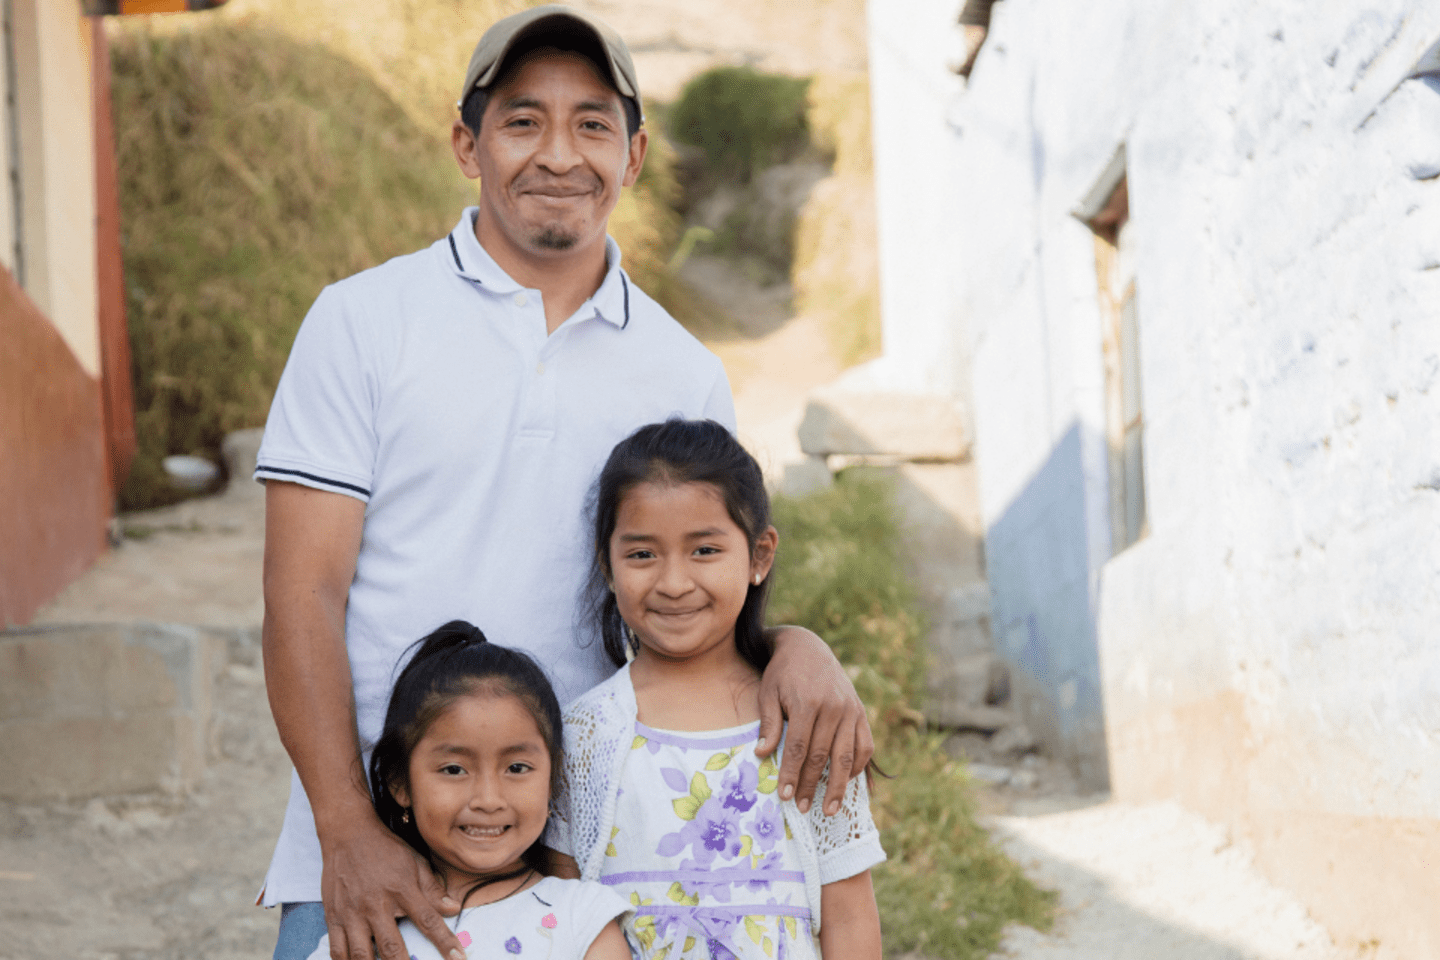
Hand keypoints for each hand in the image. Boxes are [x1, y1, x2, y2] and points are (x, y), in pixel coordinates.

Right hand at [320, 813, 462, 959]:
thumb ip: (433, 888)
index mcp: (402, 889)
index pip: (428, 921)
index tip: (459, 958)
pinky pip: (337, 949)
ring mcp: (352, 913)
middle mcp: (376, 904)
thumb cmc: (386, 849)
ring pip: (362, 955)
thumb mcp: (415, 862)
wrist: (348, 834)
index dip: (445, 943)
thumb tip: (453, 908)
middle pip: (392, 948)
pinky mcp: (333, 916)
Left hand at [755, 625, 873, 814]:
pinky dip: (857, 766)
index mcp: (807, 702)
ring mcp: (851, 710)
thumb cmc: (782, 673)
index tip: (784, 796)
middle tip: (802, 808)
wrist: (807, 648)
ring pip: (846, 756)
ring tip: (829, 809)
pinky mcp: (860, 712)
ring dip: (838, 786)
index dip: (791, 774)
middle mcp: (833, 707)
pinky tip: (845, 782)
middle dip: (811, 785)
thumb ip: (769, 724)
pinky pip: (864, 746)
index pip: (798, 747)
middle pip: (822, 756)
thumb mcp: (768, 693)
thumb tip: (763, 754)